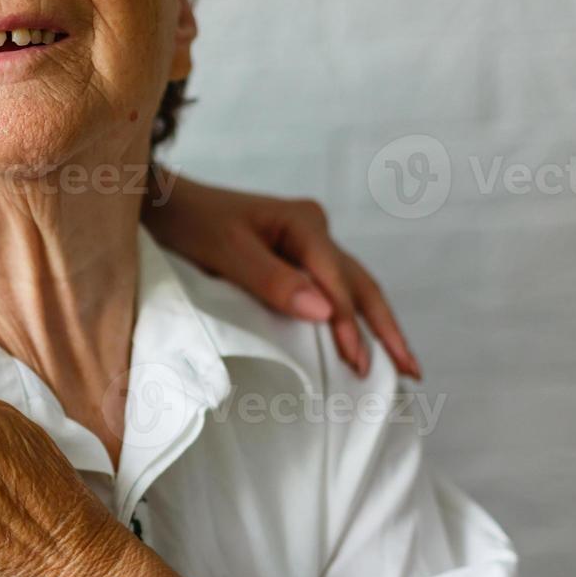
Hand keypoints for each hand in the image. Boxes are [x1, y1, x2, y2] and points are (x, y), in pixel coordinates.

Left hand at [144, 177, 420, 378]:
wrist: (162, 203)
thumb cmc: (189, 224)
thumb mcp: (225, 252)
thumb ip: (272, 280)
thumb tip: (327, 312)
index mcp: (304, 224)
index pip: (337, 283)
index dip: (349, 327)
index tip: (360, 365)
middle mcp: (314, 231)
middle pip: (361, 285)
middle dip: (386, 330)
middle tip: (413, 373)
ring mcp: (306, 243)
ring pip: (351, 288)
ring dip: (375, 326)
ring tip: (400, 366)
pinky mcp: (294, 258)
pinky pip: (330, 291)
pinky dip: (348, 319)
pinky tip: (358, 343)